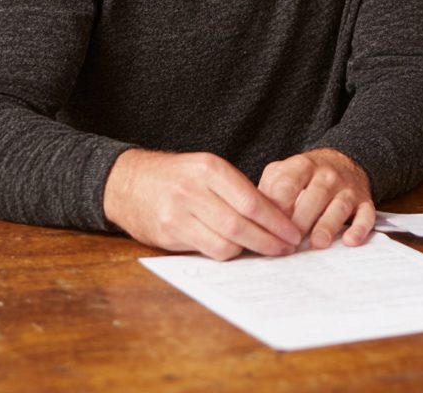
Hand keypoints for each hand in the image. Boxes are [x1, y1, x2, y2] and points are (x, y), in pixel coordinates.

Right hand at [103, 148, 300, 259]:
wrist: (130, 182)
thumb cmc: (177, 176)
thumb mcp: (207, 170)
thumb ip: (236, 189)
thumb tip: (275, 215)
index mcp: (210, 169)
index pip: (252, 200)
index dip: (275, 220)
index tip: (292, 232)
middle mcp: (194, 190)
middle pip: (241, 224)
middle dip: (269, 240)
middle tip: (287, 248)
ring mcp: (178, 213)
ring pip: (225, 242)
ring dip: (250, 250)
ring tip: (266, 251)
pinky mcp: (168, 233)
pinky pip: (206, 250)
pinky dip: (226, 253)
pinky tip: (238, 251)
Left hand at [258, 148, 374, 248]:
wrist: (343, 160)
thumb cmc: (306, 176)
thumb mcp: (283, 173)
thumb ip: (267, 193)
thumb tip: (246, 222)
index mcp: (301, 166)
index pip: (286, 186)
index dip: (276, 210)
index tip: (268, 230)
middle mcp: (326, 175)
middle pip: (314, 196)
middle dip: (301, 221)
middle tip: (289, 244)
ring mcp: (346, 188)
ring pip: (339, 205)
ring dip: (328, 225)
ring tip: (317, 243)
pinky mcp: (364, 201)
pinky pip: (366, 214)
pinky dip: (360, 228)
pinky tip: (350, 240)